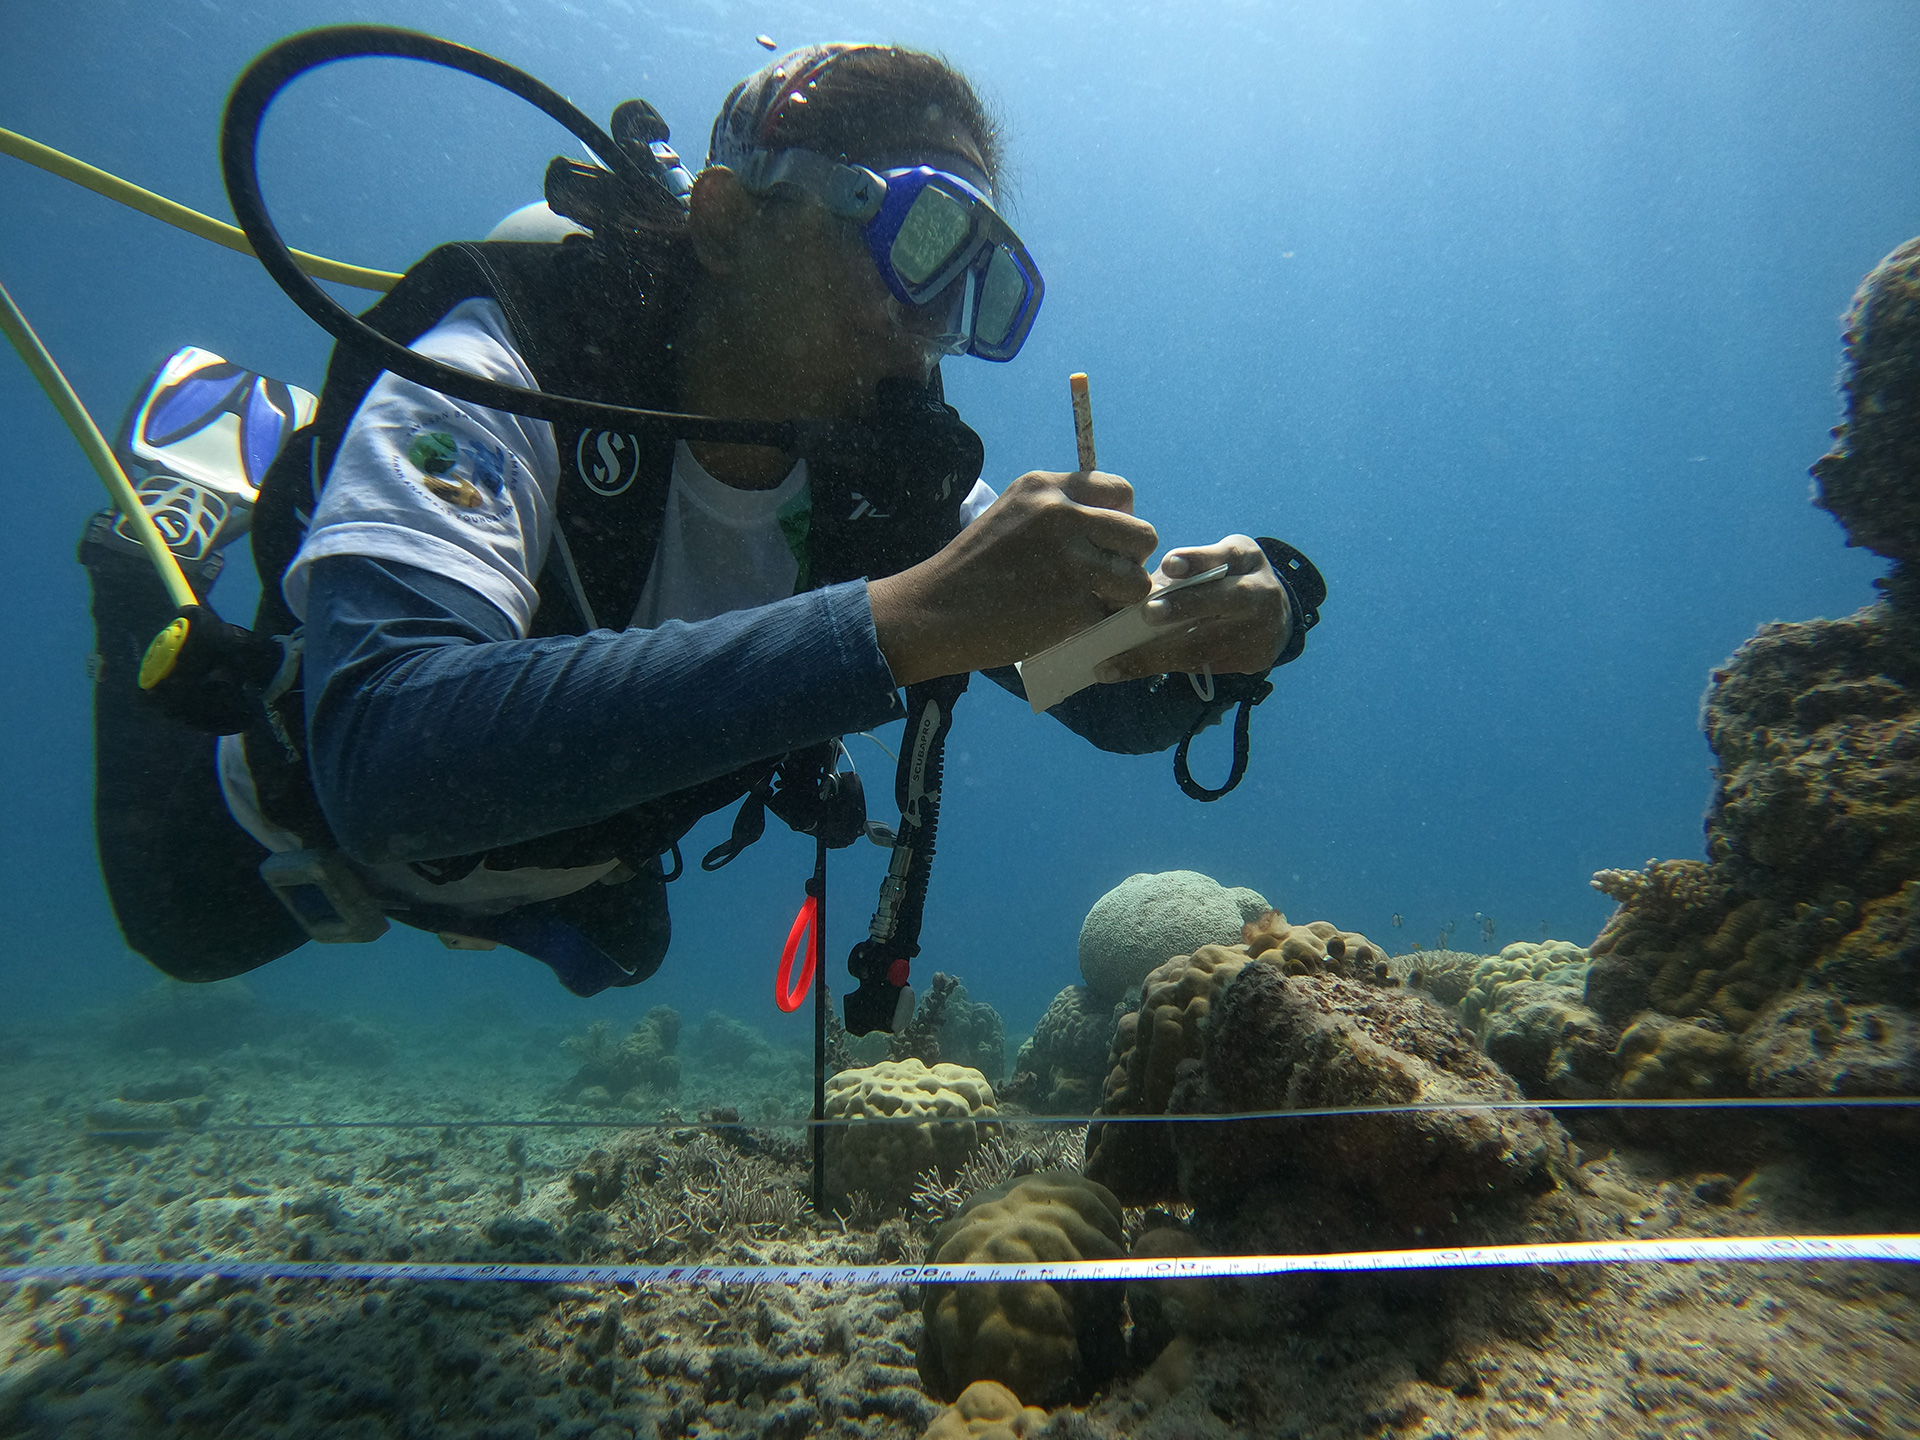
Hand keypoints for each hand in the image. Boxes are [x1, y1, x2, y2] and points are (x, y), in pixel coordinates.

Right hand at [868, 470, 1157, 684]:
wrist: (933, 611)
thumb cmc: (972, 570)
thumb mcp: (1012, 515)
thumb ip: (1060, 512)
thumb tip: (1115, 530)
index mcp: (1046, 488)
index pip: (1122, 492)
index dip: (1121, 522)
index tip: (1099, 545)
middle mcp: (1062, 515)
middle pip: (1142, 534)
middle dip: (1129, 561)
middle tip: (1101, 580)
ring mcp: (1069, 560)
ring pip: (1138, 579)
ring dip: (1121, 597)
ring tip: (1089, 604)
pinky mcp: (1072, 604)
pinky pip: (1114, 617)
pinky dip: (1100, 627)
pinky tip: (1071, 627)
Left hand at [1093, 534, 1291, 683]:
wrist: (1277, 615)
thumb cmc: (1228, 579)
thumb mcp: (1217, 559)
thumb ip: (1187, 568)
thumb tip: (1135, 586)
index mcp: (1247, 560)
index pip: (1225, 556)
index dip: (1197, 560)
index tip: (1169, 564)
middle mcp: (1260, 595)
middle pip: (1222, 601)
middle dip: (1183, 607)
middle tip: (1147, 614)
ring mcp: (1260, 632)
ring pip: (1203, 646)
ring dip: (1155, 656)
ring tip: (1112, 664)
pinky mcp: (1252, 662)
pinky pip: (1202, 665)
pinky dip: (1163, 667)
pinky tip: (1129, 670)